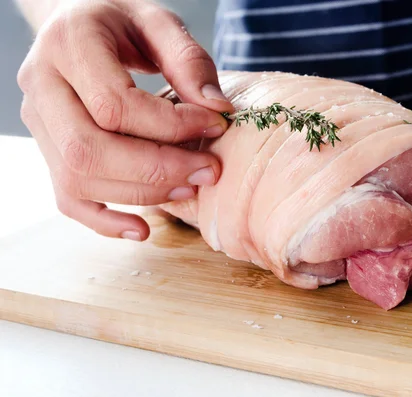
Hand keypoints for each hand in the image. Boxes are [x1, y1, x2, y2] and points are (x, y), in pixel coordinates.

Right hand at [17, 0, 233, 240]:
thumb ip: (189, 60)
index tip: (216, 125)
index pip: (114, 104)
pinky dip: (105, 221)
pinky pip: (67, 198)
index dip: (171, 125)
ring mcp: (38, 123)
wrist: (80, 25)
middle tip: (208, 170)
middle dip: (157, 169)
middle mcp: (41, 85)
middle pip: (88, 150)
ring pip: (77, 179)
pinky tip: (142, 229)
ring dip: (141, 194)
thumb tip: (217, 109)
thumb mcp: (160, 22)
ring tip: (190, 187)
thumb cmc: (123, 23)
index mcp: (68, 44)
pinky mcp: (48, 151)